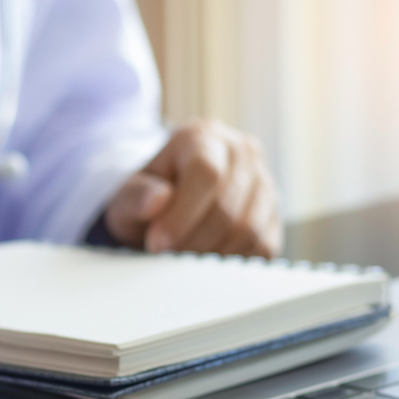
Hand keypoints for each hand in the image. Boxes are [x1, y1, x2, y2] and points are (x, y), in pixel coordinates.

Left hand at [103, 121, 281, 256]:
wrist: (163, 201)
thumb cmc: (144, 195)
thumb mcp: (126, 194)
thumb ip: (135, 195)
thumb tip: (157, 199)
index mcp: (203, 137)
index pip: (206, 174)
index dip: (182, 215)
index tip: (157, 243)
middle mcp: (241, 153)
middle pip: (227, 207)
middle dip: (191, 241)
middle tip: (165, 256)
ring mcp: (263, 182)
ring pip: (248, 229)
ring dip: (211, 254)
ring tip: (182, 258)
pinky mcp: (272, 214)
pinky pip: (262, 246)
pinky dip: (231, 261)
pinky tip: (205, 260)